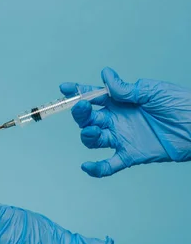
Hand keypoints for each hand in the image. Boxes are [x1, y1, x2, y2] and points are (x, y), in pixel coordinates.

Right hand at [61, 67, 190, 177]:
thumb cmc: (181, 104)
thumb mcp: (152, 91)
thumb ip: (126, 89)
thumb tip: (105, 75)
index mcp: (120, 102)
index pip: (93, 96)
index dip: (78, 91)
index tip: (65, 88)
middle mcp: (117, 120)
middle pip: (88, 118)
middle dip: (81, 113)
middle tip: (82, 106)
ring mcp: (122, 138)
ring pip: (94, 139)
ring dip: (86, 135)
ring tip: (92, 130)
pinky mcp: (131, 155)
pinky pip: (109, 165)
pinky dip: (97, 168)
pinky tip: (87, 166)